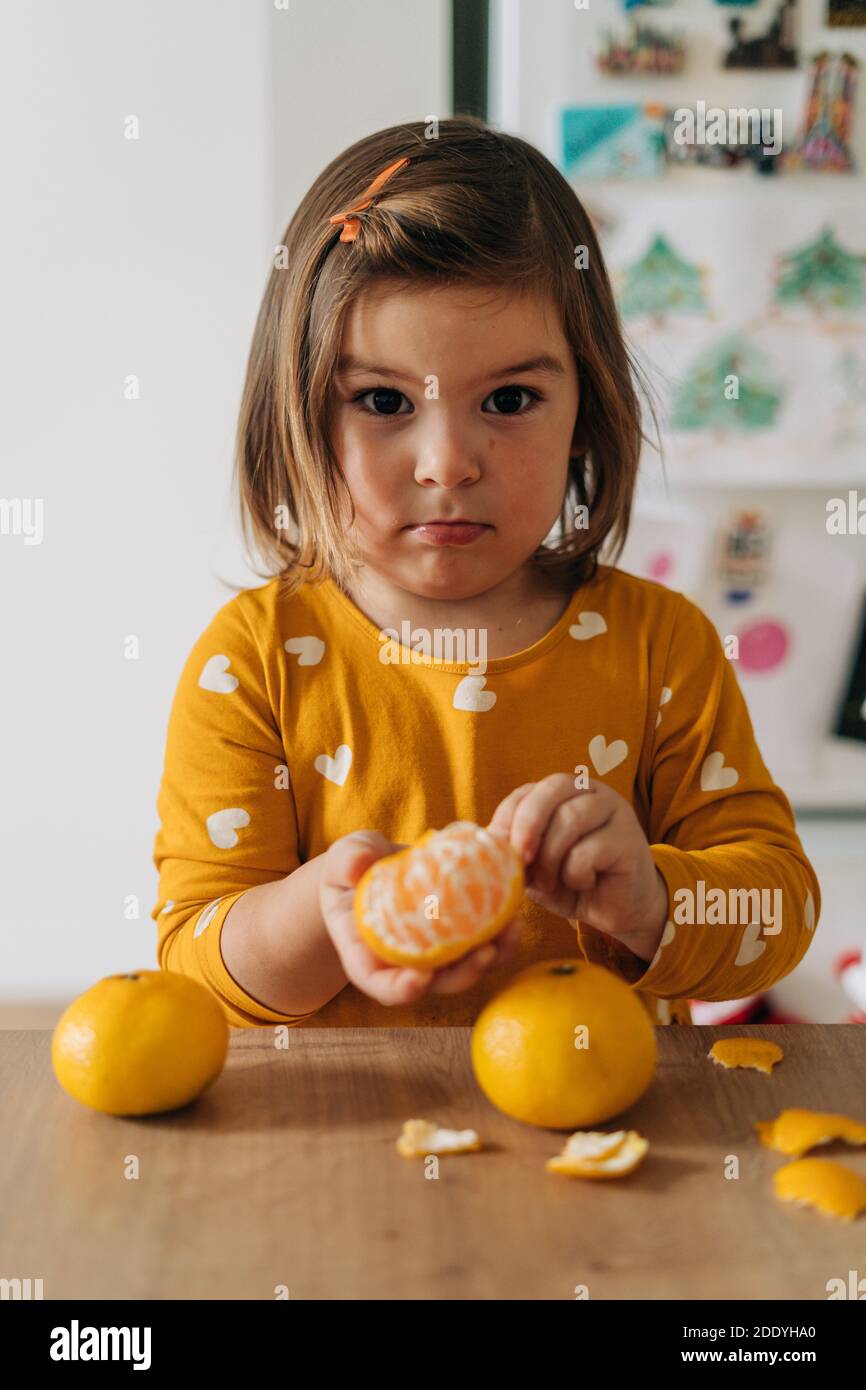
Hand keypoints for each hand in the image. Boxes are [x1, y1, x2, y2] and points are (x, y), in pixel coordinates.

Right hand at [319, 831, 523, 1006]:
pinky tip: (514, 913)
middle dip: (462, 975)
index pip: (380, 984)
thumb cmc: (353, 868)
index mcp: (367, 955)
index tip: (419, 978)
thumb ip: (347, 861)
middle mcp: (404, 963)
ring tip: (509, 930)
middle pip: (434, 984)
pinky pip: (484, 945)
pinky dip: (502, 936)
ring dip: (492, 957)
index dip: (399, 989)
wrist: (378, 866)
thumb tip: (358, 866)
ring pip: (466, 969)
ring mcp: (434, 953)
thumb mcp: (343, 860)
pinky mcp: (458, 937)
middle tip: (483, 954)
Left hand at [487, 775, 667, 960]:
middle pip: (553, 789)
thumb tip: (487, 842)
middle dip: (528, 824)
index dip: (509, 817)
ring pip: (571, 818)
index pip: (529, 790)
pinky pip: (590, 849)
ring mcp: (615, 812)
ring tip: (551, 882)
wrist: (615, 911)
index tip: (498, 848)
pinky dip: (577, 873)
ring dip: (551, 857)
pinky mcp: (629, 840)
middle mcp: (592, 792)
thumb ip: (515, 848)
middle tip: (519, 858)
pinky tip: (584, 882)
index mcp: (564, 793)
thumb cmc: (571, 882)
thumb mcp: (535, 865)